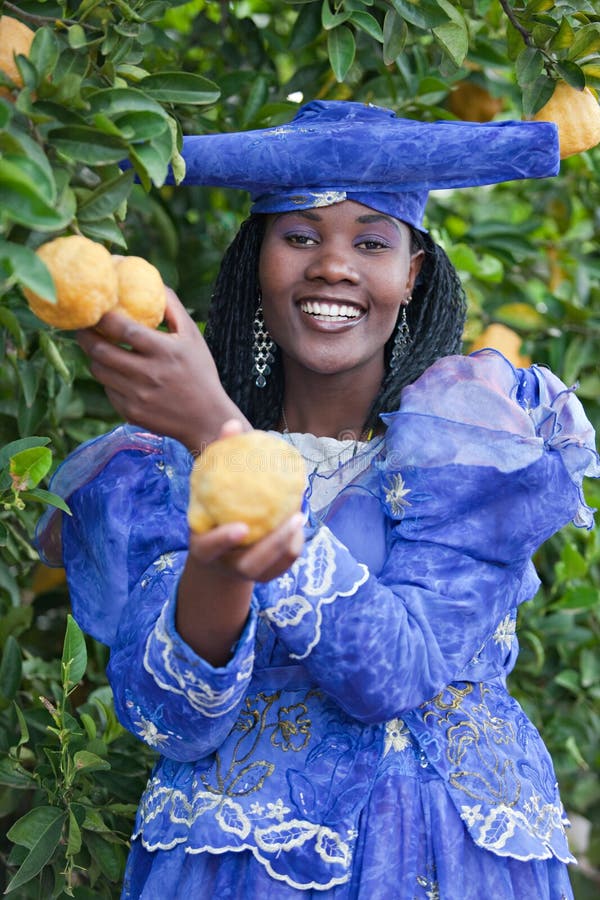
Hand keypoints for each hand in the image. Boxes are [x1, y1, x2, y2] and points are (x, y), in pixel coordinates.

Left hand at [76, 288, 247, 450]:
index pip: (121, 328)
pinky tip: (115, 373)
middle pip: (101, 351)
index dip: (101, 317)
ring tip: (97, 347)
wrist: (206, 419)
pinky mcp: (130, 412)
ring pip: (99, 371)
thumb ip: (171, 307)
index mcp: (163, 351)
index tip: (94, 308)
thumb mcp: (192, 336)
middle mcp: (148, 374)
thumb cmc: (200, 372)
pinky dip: (108, 379)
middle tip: (83, 327)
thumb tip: (152, 280)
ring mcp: (137, 396)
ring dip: (94, 357)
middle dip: (85, 336)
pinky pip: (108, 390)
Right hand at [176, 419, 305, 664]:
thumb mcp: (207, 490)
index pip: (210, 547)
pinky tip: (298, 521)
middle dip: (274, 545)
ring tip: (300, 515)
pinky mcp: (265, 576)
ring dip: (289, 543)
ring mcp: (246, 575)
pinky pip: (284, 563)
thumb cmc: (212, 511)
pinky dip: (293, 544)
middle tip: (293, 517)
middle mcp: (225, 565)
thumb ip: (219, 461)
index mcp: (204, 549)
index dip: (224, 539)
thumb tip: (233, 425)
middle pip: (252, 564)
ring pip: (273, 566)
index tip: (241, 527)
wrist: (217, 555)